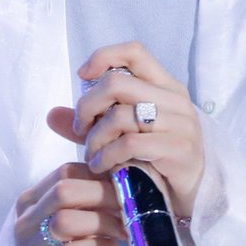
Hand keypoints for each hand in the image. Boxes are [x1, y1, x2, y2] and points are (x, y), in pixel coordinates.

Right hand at [15, 161, 125, 245]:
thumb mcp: (72, 220)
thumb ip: (86, 198)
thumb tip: (120, 175)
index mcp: (31, 201)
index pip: (64, 171)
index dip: (96, 174)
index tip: (119, 184)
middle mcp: (25, 222)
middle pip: (63, 191)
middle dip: (101, 194)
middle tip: (126, 204)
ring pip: (65, 221)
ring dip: (102, 222)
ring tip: (121, 229)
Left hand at [48, 41, 204, 217]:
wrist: (194, 194)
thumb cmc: (155, 157)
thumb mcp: (123, 133)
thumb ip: (92, 122)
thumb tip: (52, 115)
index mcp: (164, 84)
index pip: (135, 51)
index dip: (104, 56)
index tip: (83, 76)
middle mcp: (174, 99)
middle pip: (119, 82)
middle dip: (88, 105)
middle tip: (80, 129)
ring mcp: (180, 123)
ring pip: (121, 115)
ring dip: (95, 137)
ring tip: (90, 154)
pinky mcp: (179, 150)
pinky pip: (131, 144)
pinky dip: (107, 155)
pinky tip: (101, 166)